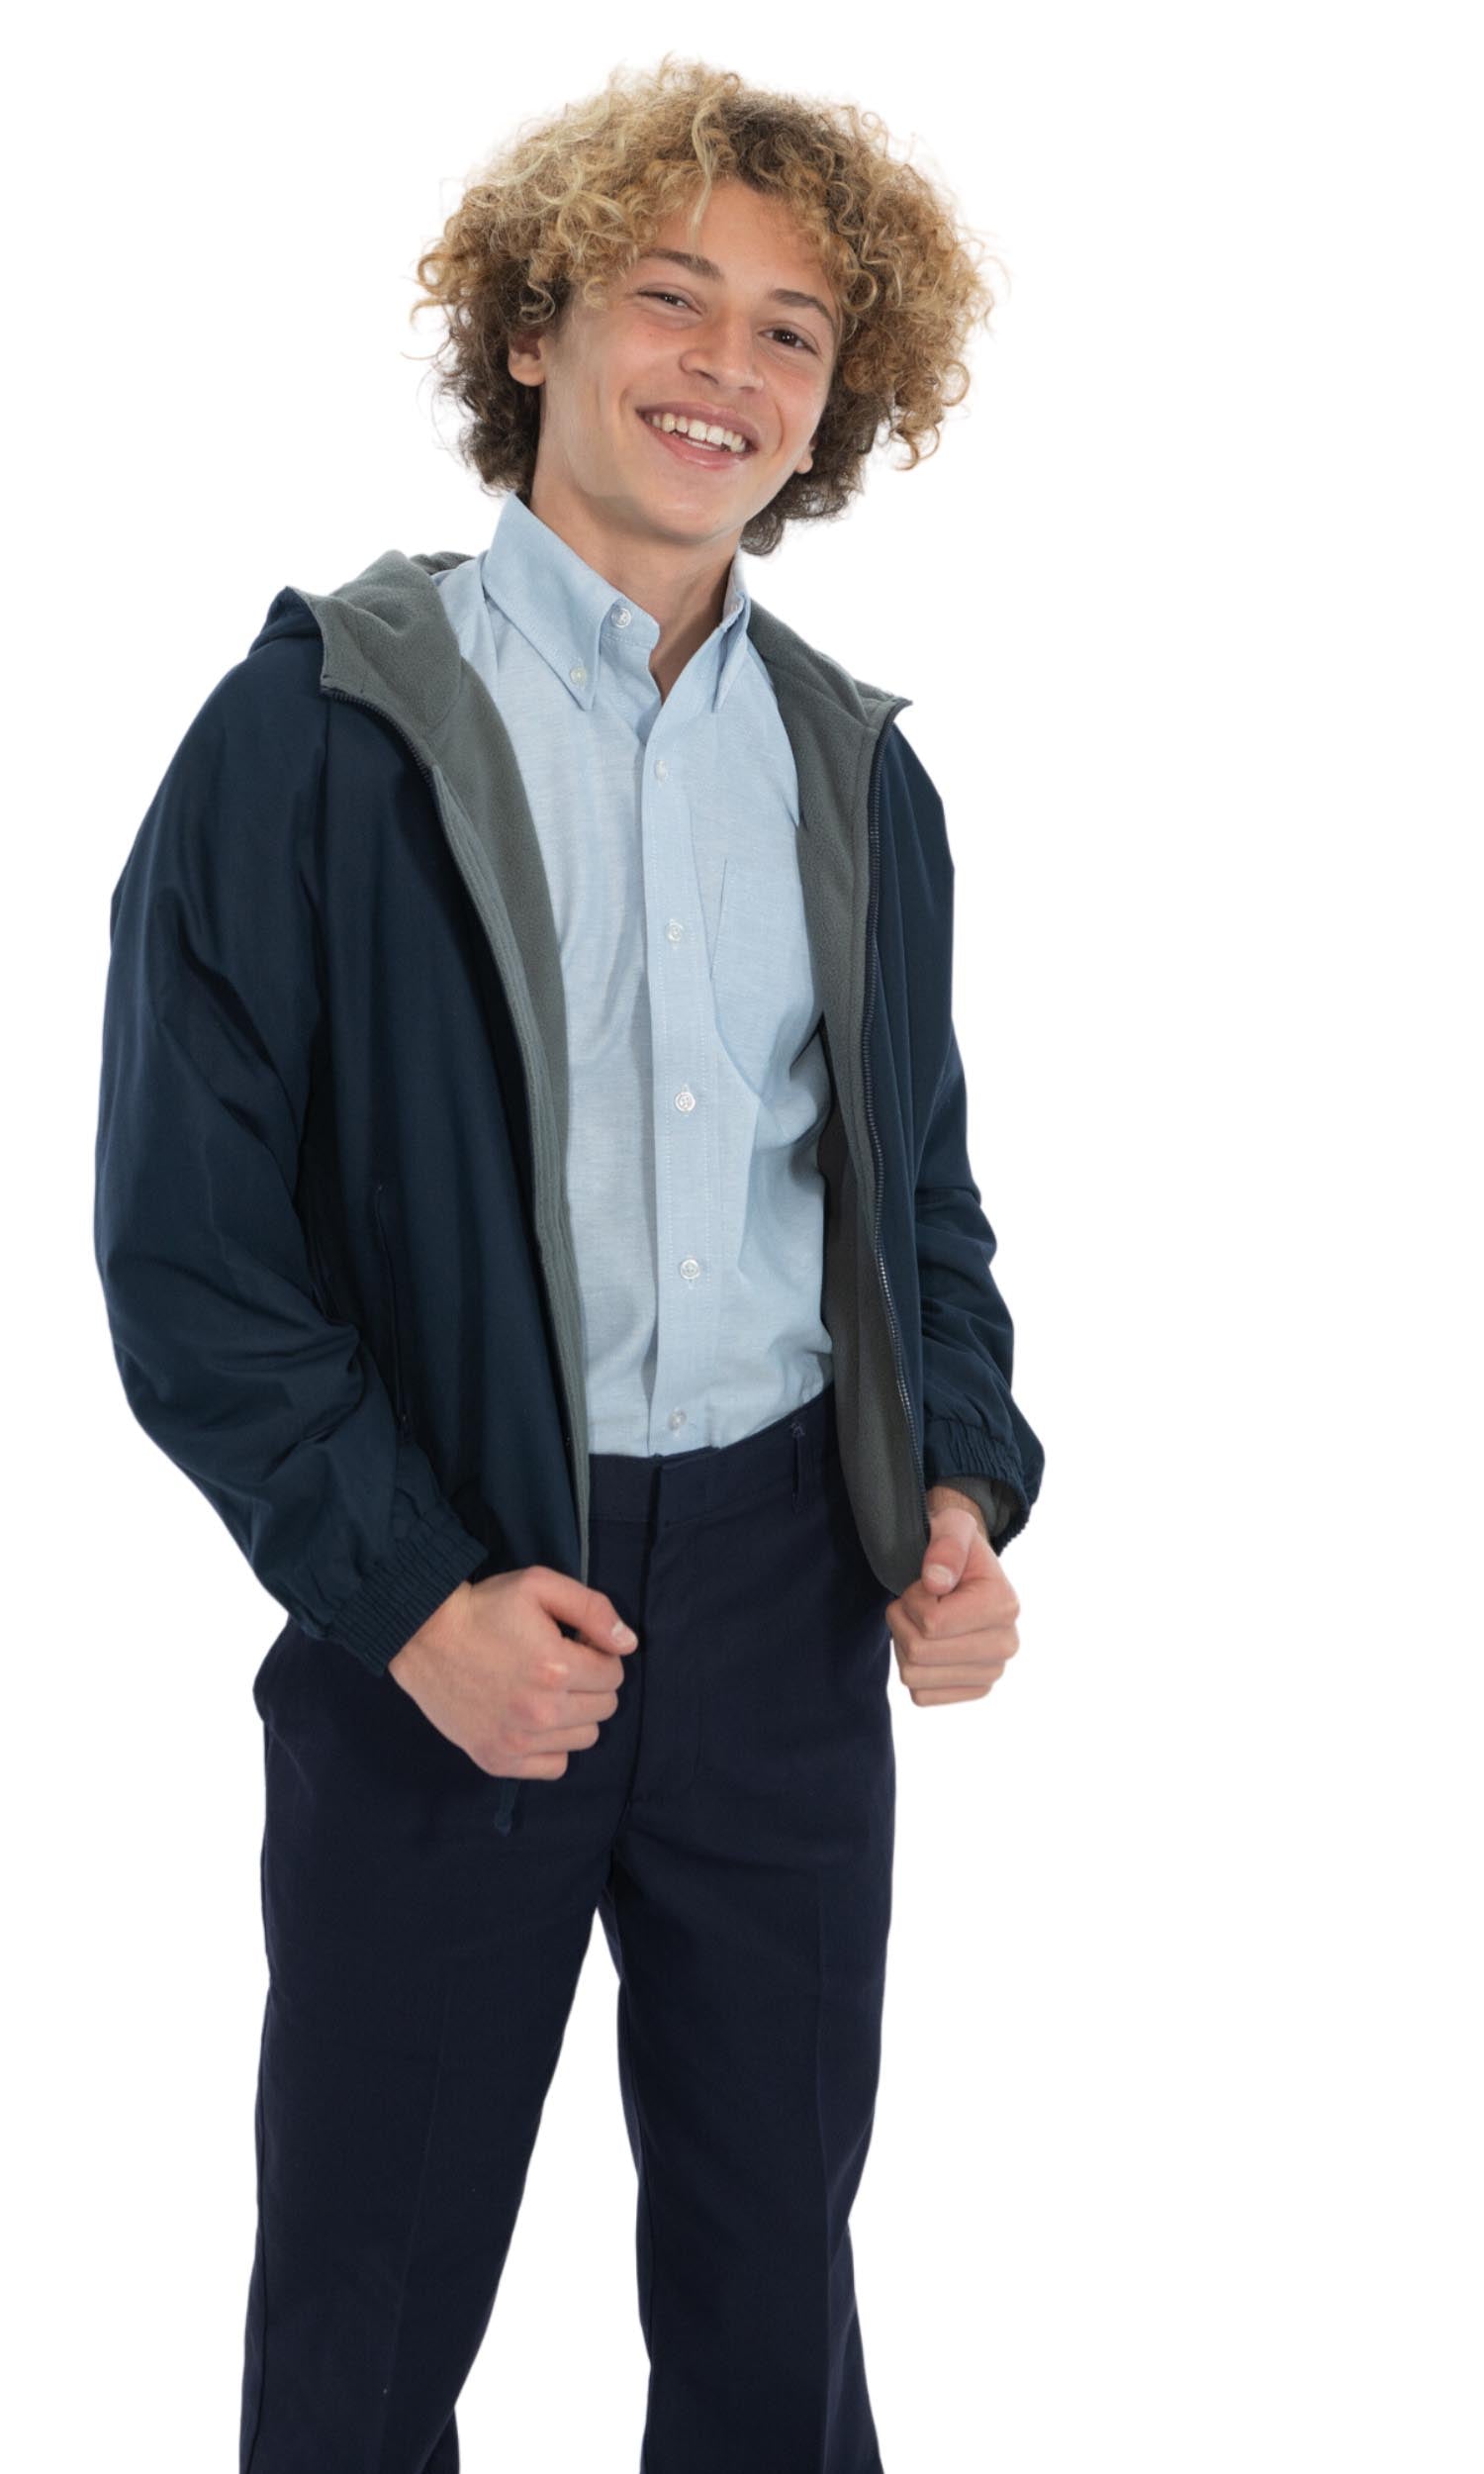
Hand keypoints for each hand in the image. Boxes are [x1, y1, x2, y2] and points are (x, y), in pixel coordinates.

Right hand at [387, 1567, 638, 1777]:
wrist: (423, 1636)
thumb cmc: (485, 1607)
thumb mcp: (540, 1585)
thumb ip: (593, 1609)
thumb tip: (628, 1645)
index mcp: (556, 1667)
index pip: (614, 1674)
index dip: (598, 1655)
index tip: (574, 1646)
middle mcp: (541, 1711)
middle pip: (605, 1708)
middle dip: (590, 1684)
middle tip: (559, 1667)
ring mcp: (518, 1741)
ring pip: (585, 1738)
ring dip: (575, 1715)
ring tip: (545, 1692)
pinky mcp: (497, 1760)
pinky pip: (554, 1766)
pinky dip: (551, 1746)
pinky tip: (533, 1721)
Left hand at [885, 1487, 1020, 1705]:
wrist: (968, 1571)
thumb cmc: (956, 1548)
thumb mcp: (952, 1527)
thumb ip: (946, 1545)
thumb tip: (935, 1583)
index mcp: (1004, 1606)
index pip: (932, 1624)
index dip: (911, 1601)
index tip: (923, 1584)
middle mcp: (1006, 1645)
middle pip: (920, 1653)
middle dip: (902, 1622)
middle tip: (913, 1602)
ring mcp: (992, 1672)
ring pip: (914, 1676)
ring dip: (903, 1645)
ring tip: (919, 1621)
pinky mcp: (974, 1690)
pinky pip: (921, 1695)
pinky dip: (912, 1669)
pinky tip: (927, 1645)